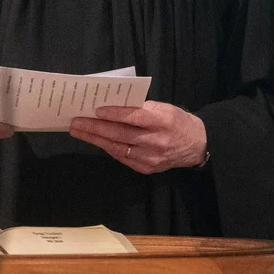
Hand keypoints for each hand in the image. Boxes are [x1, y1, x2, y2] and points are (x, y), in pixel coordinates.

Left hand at [69, 101, 206, 173]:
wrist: (197, 145)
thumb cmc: (176, 121)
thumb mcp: (164, 108)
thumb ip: (141, 107)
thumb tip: (112, 104)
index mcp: (162, 121)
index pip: (134, 117)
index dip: (114, 114)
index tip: (96, 109)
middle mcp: (156, 141)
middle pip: (121, 134)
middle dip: (95, 127)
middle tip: (76, 121)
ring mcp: (151, 157)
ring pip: (118, 147)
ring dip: (95, 139)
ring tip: (78, 131)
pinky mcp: (147, 168)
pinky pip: (123, 157)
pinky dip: (107, 148)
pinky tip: (95, 141)